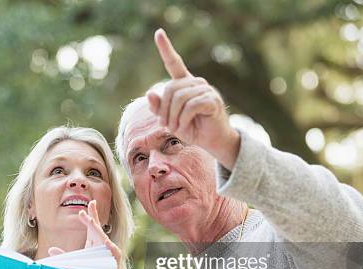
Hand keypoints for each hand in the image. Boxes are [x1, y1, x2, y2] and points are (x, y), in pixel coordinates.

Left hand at [48, 200, 131, 268]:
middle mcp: (103, 246)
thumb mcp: (77, 263)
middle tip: (85, 210)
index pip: (93, 226)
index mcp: (95, 243)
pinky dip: (110, 249)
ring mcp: (110, 254)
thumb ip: (65, 256)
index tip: (89, 203)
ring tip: (92, 223)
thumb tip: (51, 250)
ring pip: (104, 240)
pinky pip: (113, 254)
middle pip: (98, 229)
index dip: (91, 215)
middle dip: (92, 220)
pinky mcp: (115, 264)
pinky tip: (105, 243)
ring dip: (98, 231)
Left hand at [147, 28, 240, 169]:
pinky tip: (186, 126)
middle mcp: (196, 83)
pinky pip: (190, 106)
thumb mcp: (170, 119)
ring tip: (176, 128)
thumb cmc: (191, 128)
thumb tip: (150, 92)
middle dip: (164, 110)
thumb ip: (159, 107)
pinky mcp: (212, 100)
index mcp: (185, 84)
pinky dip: (183, 119)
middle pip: (170, 89)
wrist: (212, 142)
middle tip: (166, 125)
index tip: (158, 33)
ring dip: (173, 117)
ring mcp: (206, 90)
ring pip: (179, 98)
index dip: (166, 48)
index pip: (175, 63)